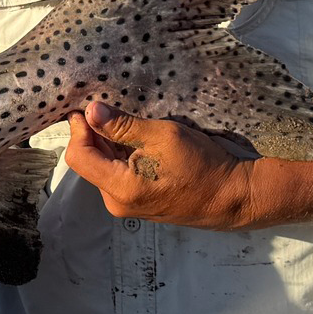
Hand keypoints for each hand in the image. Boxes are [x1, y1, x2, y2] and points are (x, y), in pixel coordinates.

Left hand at [62, 102, 253, 228]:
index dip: (80, 129)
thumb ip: (122, 125)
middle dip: (92, 135)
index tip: (86, 107)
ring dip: (106, 145)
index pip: (79, 156)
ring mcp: (127, 205)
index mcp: (119, 187)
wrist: (233, 197)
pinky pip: (117, 177)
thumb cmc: (202, 165)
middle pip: (88, 162)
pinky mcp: (138, 203)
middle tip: (102, 109)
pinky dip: (119, 157)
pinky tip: (132, 141)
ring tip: (119, 122)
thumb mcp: (162, 136)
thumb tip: (91, 111)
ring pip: (102, 168)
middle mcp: (116, 202)